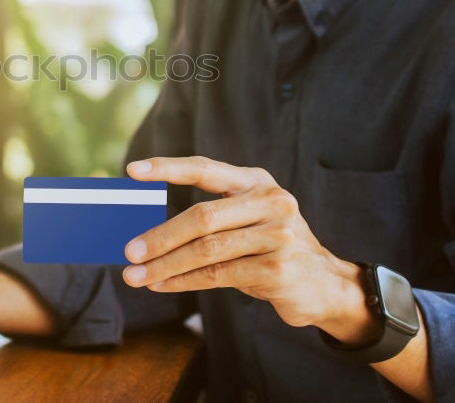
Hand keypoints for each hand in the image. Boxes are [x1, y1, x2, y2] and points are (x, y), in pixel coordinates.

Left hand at [122, 156, 378, 342]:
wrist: (325, 284)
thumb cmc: (270, 248)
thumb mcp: (247, 220)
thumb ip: (209, 218)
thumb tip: (147, 232)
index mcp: (256, 181)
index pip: (206, 169)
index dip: (168, 168)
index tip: (133, 170)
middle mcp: (270, 202)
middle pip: (202, 217)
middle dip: (160, 236)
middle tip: (129, 251)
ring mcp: (277, 236)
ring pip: (206, 251)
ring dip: (165, 266)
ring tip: (136, 276)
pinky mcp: (277, 270)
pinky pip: (218, 275)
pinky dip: (183, 282)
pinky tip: (162, 285)